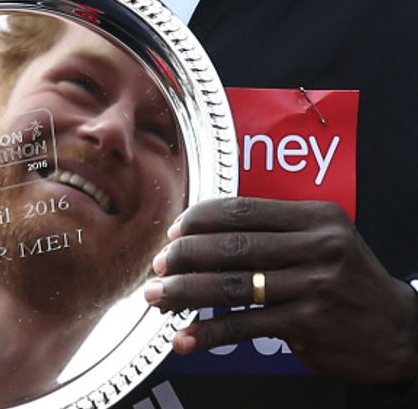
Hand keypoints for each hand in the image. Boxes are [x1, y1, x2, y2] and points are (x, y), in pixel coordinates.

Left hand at [144, 197, 417, 383]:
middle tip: (156, 266)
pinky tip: (186, 338)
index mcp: (315, 217)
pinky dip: (211, 332)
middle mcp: (318, 247)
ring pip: (234, 285)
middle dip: (185, 256)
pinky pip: (248, 325)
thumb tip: (198, 232)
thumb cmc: (344, 277)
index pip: (242, 210)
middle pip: (233, 246)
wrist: (400, 329)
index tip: (173, 231)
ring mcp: (315, 286)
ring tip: (157, 298)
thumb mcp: (321, 239)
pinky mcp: (310, 324)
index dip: (200, 220)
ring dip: (187, 292)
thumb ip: (272, 230)